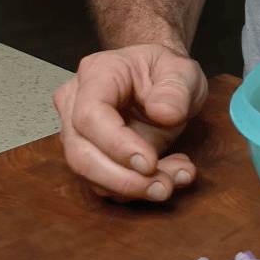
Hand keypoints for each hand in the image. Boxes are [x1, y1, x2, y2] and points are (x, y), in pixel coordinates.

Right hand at [53, 44, 207, 202]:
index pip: (89, 115)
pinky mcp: (91, 157)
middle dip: (124, 179)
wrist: (162, 81)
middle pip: (81, 154)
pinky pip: (107, 184)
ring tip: (176, 178)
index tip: (149, 162)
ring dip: (135, 188)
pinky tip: (170, 175)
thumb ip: (176, 88)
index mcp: (97, 74)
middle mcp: (76, 104)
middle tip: (163, 186)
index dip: (116, 144)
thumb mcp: (182, 71)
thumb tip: (164, 113)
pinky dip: (139, 189)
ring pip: (92, 176)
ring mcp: (79, 133)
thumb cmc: (165, 71)